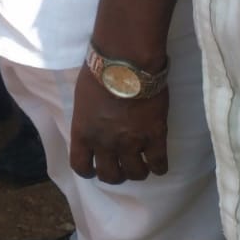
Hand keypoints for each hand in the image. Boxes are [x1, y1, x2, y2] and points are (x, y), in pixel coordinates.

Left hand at [70, 64, 169, 182]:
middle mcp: (105, 143)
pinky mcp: (155, 137)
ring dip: (138, 170)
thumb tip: (93, 129)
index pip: (80, 166)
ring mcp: (131, 143)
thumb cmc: (98, 74)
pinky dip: (159, 166)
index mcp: (83, 132)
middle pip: (110, 176)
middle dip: (116, 174)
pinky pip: (159, 165)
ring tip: (140, 162)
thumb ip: (87, 120)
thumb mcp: (82, 100)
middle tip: (121, 165)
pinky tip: (157, 159)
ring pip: (136, 174)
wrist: (125, 64)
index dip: (88, 170)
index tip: (94, 168)